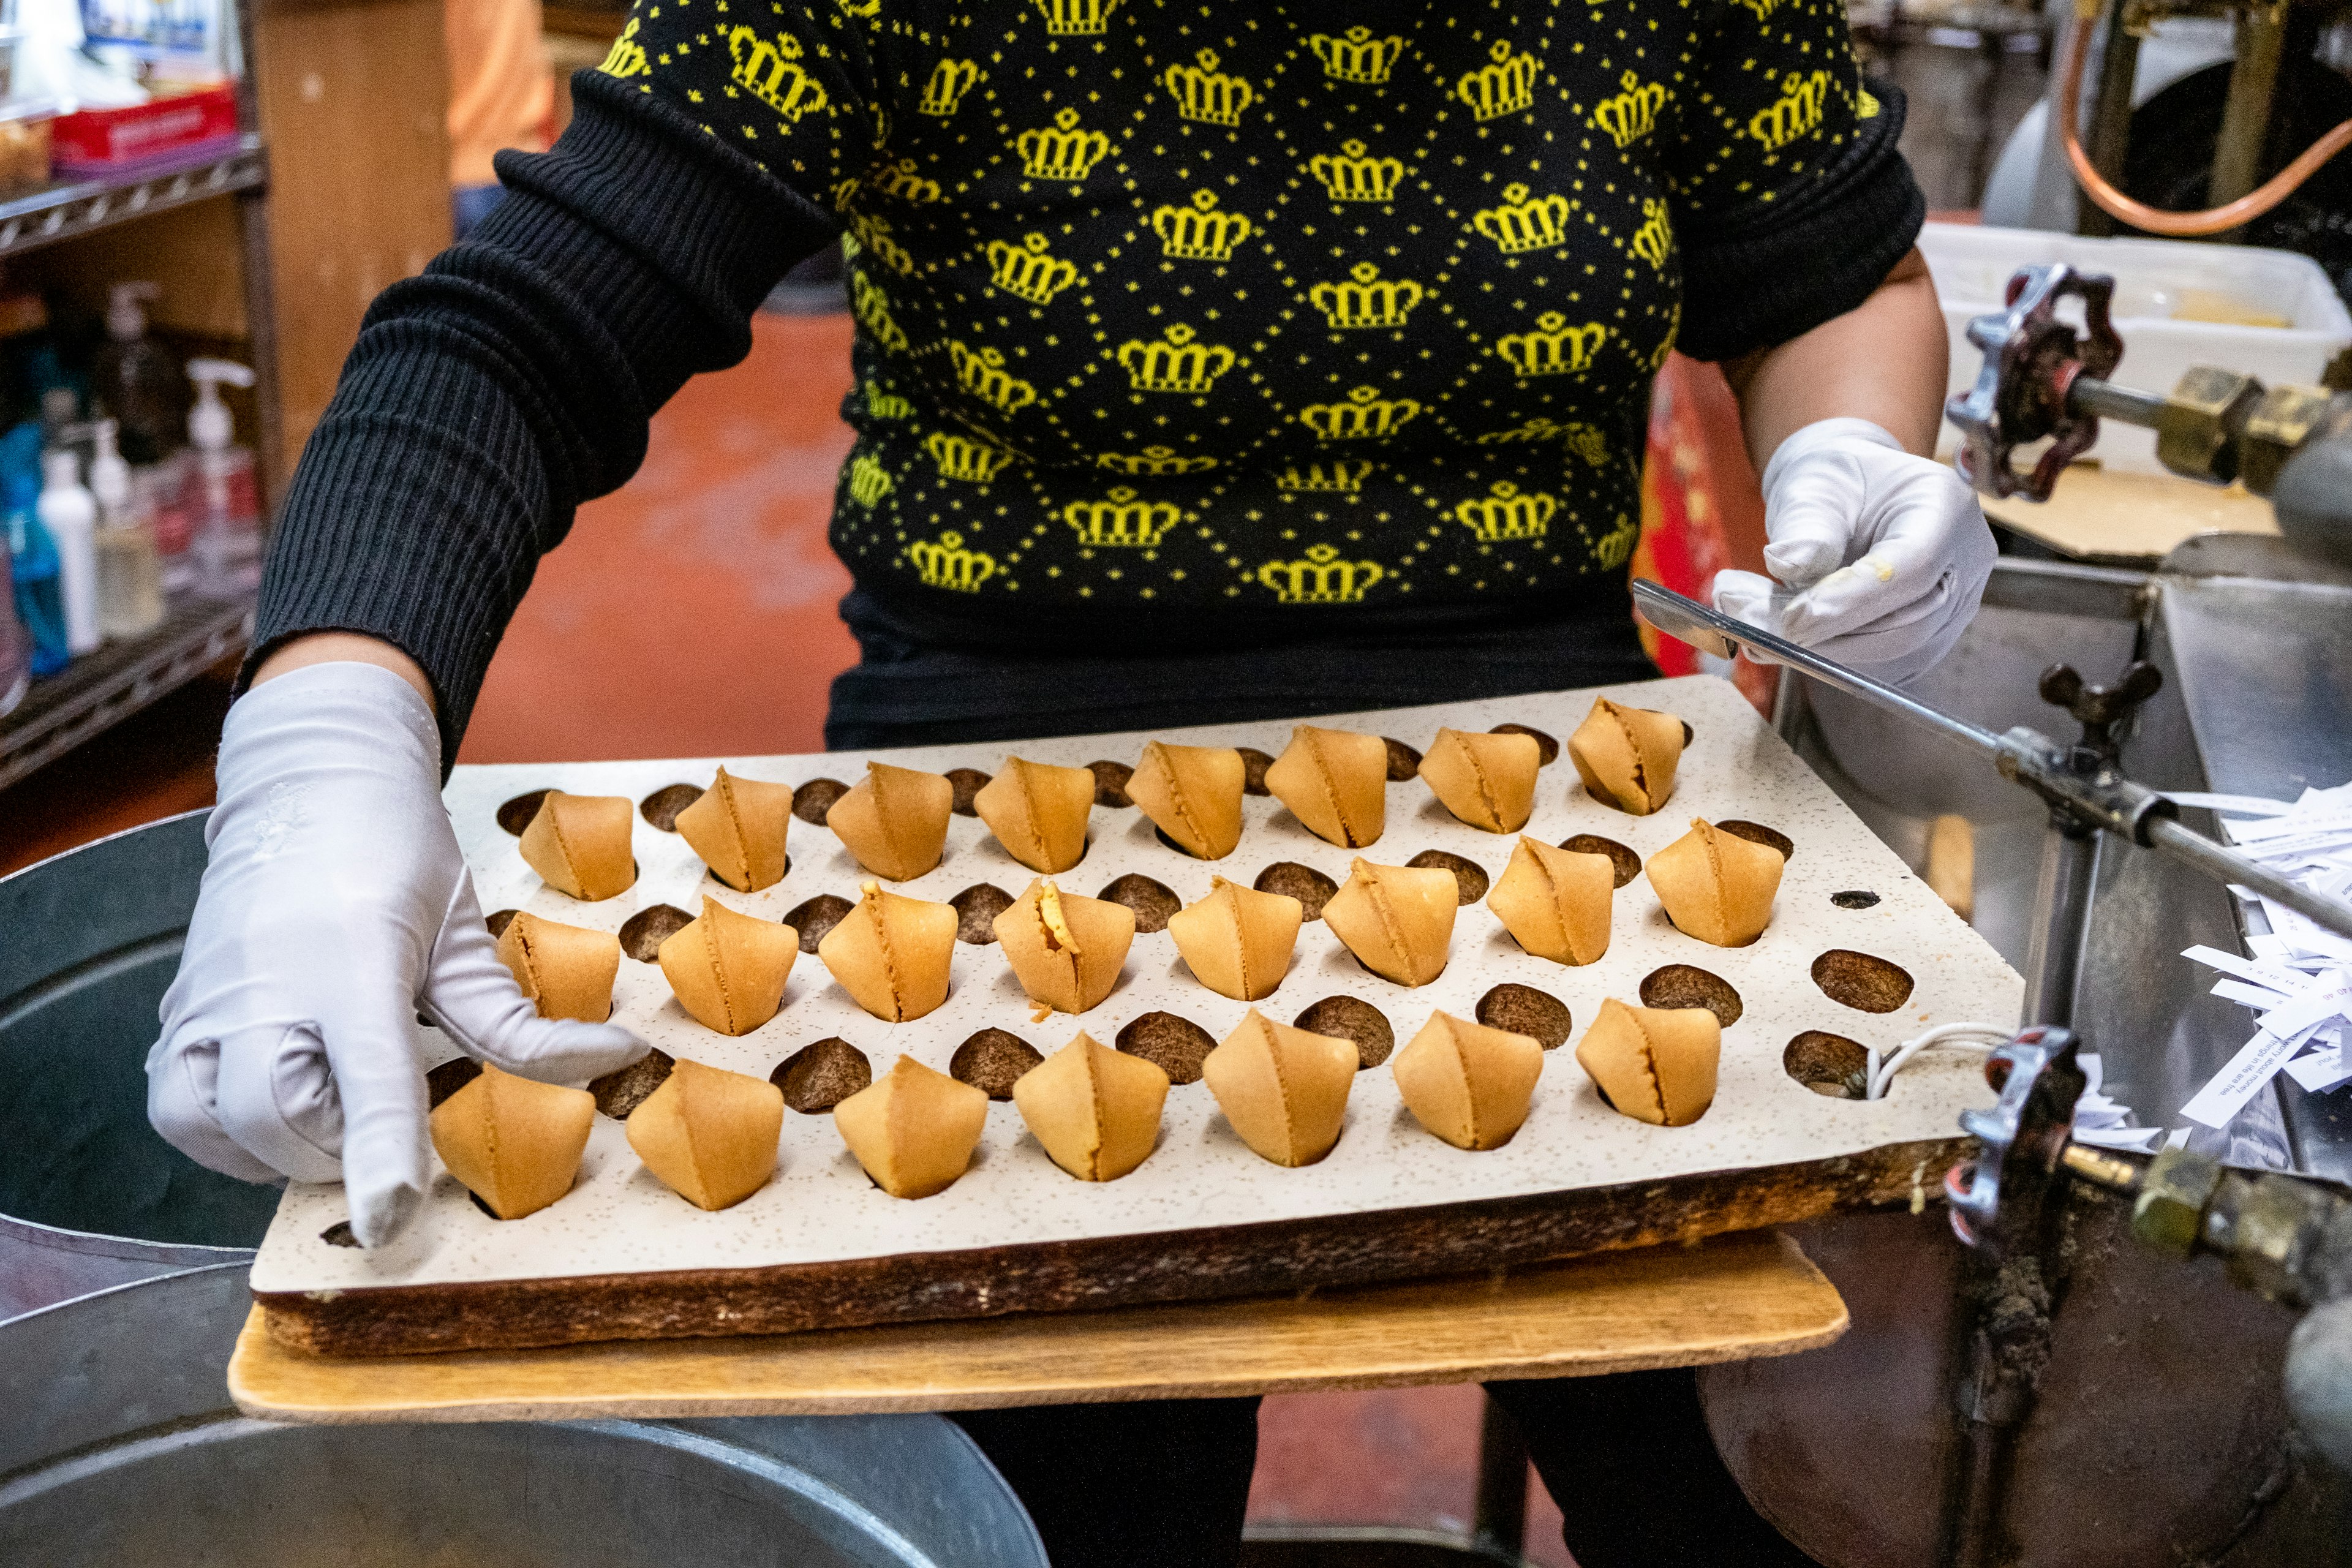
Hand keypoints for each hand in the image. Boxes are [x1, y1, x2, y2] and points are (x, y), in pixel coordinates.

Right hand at [147, 662, 646, 1245]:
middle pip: (289, 1122)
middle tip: (390, 1107)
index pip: (370, 1080)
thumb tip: (615, 1061)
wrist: (308, 787)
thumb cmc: (394, 854)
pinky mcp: (174, 1016)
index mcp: (353, 963)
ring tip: (340, 1097)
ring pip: (230, 1130)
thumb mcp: (466, 932)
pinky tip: (285, 1102)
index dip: (382, 1157)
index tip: (392, 1219)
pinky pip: (183, 1115)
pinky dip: (236, 1135)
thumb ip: (519, 1020)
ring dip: (292, 1145)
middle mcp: (266, 987)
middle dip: (348, 1148)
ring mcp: (208, 1003)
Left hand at [1712, 418, 1995, 682]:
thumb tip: (1787, 564)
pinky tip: (1772, 636)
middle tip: (1746, 622)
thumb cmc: (1836, 483)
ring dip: (1814, 651)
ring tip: (1747, 624)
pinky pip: (1879, 666)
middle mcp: (1964, 563)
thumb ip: (1807, 525)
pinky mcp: (1927, 640)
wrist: (1851, 498)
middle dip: (1824, 635)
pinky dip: (1823, 658)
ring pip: (1891, 654)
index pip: (1912, 568)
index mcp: (1946, 509)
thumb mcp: (1815, 484)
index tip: (1792, 620)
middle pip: (1906, 624)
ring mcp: (1954, 608)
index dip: (1853, 600)